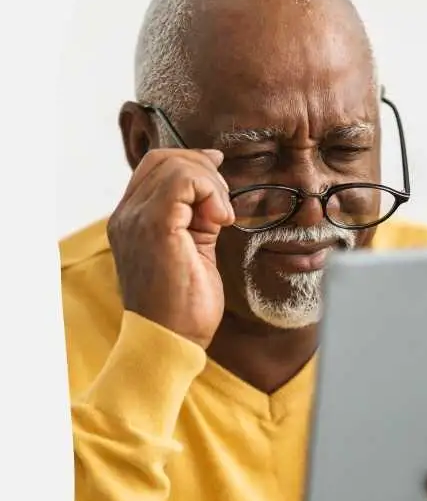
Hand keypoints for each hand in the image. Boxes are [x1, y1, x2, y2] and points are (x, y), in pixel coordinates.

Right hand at [107, 148, 234, 349]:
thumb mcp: (193, 251)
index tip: (219, 180)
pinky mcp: (155, 227)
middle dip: (203, 169)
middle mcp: (127, 216)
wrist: (171, 340)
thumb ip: (197, 219)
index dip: (192, 164)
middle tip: (224, 202)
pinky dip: (209, 191)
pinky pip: (182, 182)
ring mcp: (136, 220)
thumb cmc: (184, 307)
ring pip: (175, 166)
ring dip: (211, 184)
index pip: (155, 168)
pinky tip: (221, 219)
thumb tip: (213, 190)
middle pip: (163, 159)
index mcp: (132, 221)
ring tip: (223, 217)